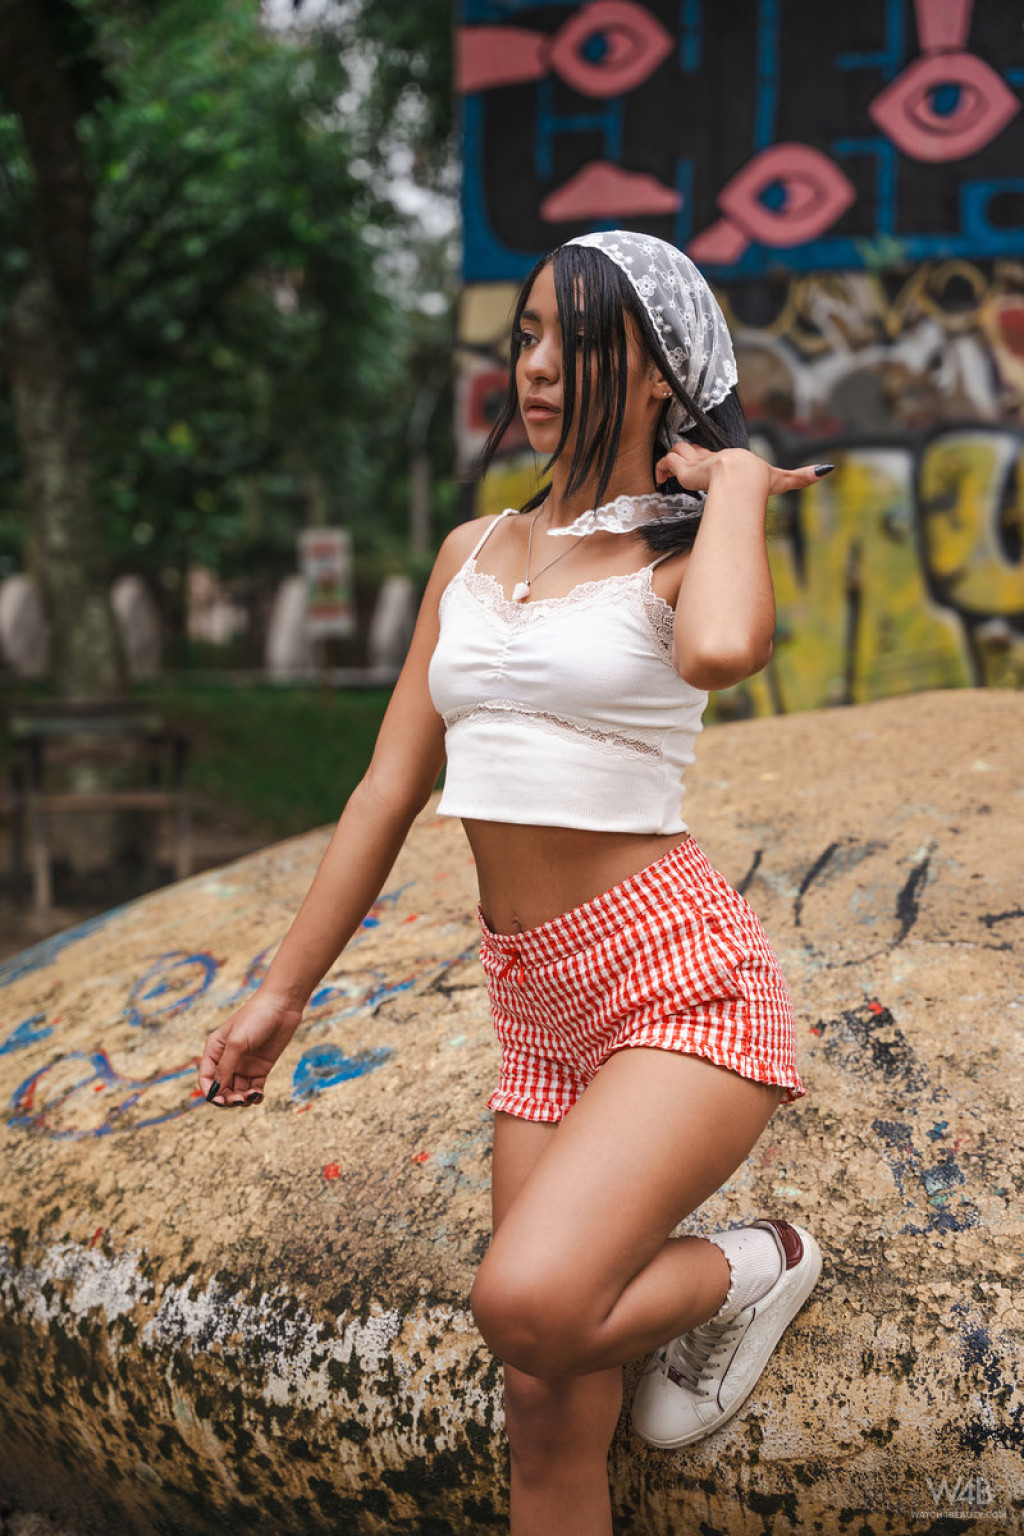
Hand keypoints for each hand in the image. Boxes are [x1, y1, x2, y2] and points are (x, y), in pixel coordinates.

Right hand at [198, 991, 304, 1107]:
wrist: (282, 1005)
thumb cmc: (256, 1017)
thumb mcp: (237, 1042)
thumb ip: (225, 1067)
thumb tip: (214, 1093)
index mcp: (215, 1050)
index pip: (206, 1078)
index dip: (210, 1092)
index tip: (219, 1100)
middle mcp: (228, 1059)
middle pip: (222, 1088)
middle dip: (227, 1098)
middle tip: (238, 1100)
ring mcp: (245, 1064)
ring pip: (237, 1091)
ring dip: (241, 1099)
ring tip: (251, 1096)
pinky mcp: (261, 1068)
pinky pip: (254, 1088)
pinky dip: (255, 1096)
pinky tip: (258, 1095)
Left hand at [656, 441, 832, 496]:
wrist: (742, 478)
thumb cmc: (760, 479)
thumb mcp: (781, 479)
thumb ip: (800, 477)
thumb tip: (827, 471)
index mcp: (730, 458)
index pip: (714, 453)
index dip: (706, 458)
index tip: (704, 466)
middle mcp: (713, 456)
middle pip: (694, 449)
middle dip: (688, 457)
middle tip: (685, 468)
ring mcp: (698, 461)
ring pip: (679, 452)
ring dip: (674, 462)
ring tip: (668, 473)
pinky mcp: (685, 468)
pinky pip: (666, 462)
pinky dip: (661, 468)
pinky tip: (660, 477)